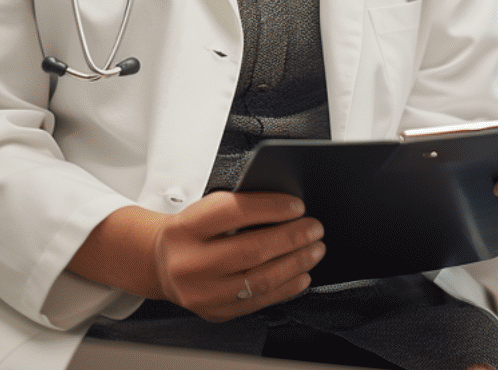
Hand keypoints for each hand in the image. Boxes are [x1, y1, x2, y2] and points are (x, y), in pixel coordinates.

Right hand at [151, 192, 324, 321]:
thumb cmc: (193, 232)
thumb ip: (240, 206)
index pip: (234, 212)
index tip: (298, 206)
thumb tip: (289, 207)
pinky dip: (287, 287)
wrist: (161, 264)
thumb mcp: (204, 211)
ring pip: (259, 280)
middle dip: (292, 238)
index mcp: (184, 229)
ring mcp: (199, 293)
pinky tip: (302, 275)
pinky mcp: (213, 312)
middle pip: (251, 250)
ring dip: (296, 263)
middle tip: (314, 228)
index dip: (272, 208)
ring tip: (315, 250)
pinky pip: (258, 302)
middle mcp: (187, 263)